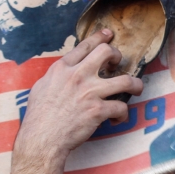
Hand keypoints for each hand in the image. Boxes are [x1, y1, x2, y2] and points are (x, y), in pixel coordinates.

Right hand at [10, 30, 143, 173]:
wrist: (41, 138)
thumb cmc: (38, 116)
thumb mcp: (41, 87)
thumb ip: (56, 77)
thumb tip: (62, 74)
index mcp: (63, 68)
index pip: (85, 46)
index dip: (99, 37)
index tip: (108, 35)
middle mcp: (78, 76)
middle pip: (107, 53)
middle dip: (117, 56)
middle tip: (117, 65)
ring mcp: (90, 92)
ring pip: (125, 80)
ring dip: (135, 85)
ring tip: (136, 88)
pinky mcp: (98, 110)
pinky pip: (121, 108)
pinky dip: (122, 115)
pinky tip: (117, 119)